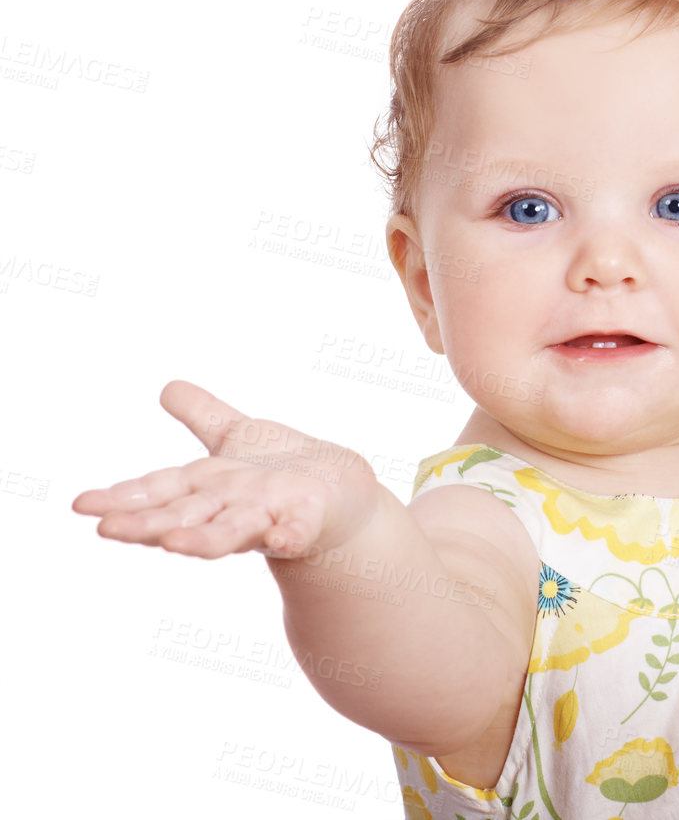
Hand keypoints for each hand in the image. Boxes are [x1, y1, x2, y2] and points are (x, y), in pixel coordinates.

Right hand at [72, 380, 378, 559]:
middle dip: (146, 525)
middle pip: (182, 516)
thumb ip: (203, 416)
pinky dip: (288, 535)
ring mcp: (267, 517)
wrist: (342, 496)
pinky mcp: (307, 520)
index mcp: (207, 487)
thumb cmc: (283, 471)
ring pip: (229, 531)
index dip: (121, 498)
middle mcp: (229, 507)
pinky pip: (297, 532)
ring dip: (202, 540)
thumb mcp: (238, 437)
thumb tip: (168, 387)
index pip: (158, 491)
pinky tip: (282, 538)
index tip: (81, 505)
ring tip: (173, 545)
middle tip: (107, 530)